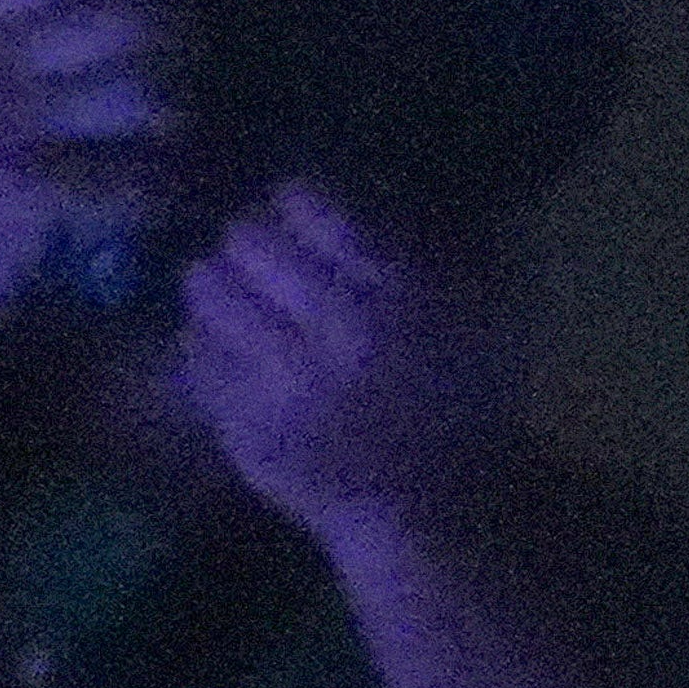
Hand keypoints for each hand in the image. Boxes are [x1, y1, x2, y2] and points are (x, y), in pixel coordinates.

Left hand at [171, 181, 528, 551]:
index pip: (311, 206)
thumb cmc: (471, 394)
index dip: (296, 197)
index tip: (298, 204)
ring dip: (215, 275)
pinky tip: (222, 335)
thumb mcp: (493, 304)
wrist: (434, 505)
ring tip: (227, 280)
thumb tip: (377, 182)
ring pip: (209, 292)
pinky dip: (202, 335)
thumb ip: (446, 239)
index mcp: (400, 289)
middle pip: (249, 240)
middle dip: (248, 232)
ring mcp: (279, 381)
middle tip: (256, 241)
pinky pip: (196, 356)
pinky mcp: (240, 424)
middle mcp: (333, 328)